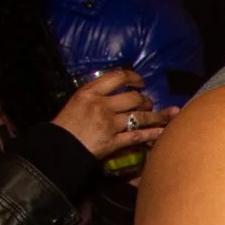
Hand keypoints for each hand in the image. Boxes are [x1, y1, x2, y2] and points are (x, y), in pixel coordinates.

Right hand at [54, 68, 174, 159]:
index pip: (117, 77)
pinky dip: (153, 134)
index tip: (140, 81)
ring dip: (157, 116)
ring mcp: (110, 124)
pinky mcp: (114, 141)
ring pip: (141, 117)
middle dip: (146, 100)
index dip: (133, 77)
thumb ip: (96, 95)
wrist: (57, 147)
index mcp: (90, 92)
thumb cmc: (65, 124)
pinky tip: (164, 132)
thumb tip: (116, 91)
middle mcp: (102, 105)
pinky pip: (138, 136)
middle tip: (148, 103)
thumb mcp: (77, 101)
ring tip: (167, 115)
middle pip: (133, 98)